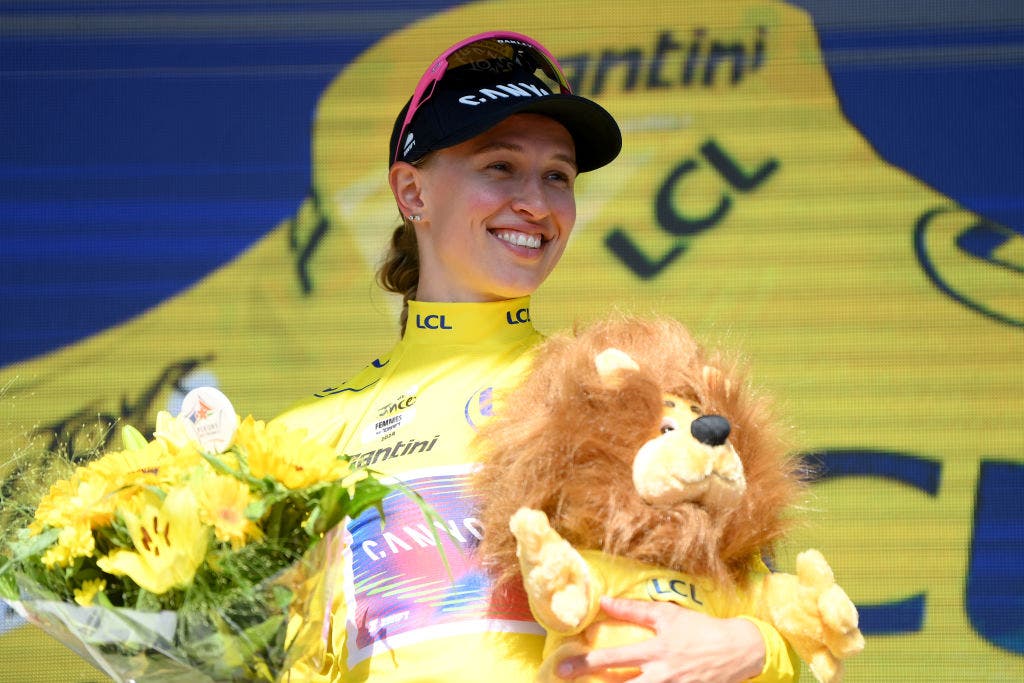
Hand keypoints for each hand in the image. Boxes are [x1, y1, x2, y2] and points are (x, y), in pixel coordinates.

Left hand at [555, 597, 765, 682]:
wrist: (738, 650)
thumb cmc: (700, 629)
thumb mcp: (668, 615)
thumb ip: (633, 610)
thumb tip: (604, 601)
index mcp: (655, 651)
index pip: (613, 659)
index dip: (586, 663)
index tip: (563, 666)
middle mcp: (661, 676)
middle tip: (566, 680)